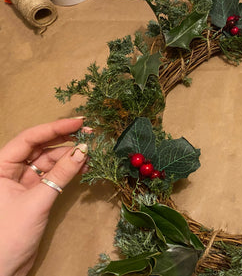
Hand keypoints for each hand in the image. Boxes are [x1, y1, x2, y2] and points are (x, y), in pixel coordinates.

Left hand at [0, 118, 88, 275]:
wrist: (3, 268)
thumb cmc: (9, 235)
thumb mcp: (38, 200)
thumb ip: (61, 174)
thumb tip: (83, 150)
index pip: (29, 139)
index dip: (55, 127)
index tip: (79, 122)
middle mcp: (9, 170)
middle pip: (40, 147)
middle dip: (65, 140)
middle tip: (91, 133)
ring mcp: (22, 183)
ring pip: (49, 162)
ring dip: (70, 156)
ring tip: (91, 152)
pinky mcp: (34, 195)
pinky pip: (53, 176)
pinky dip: (68, 171)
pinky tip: (84, 166)